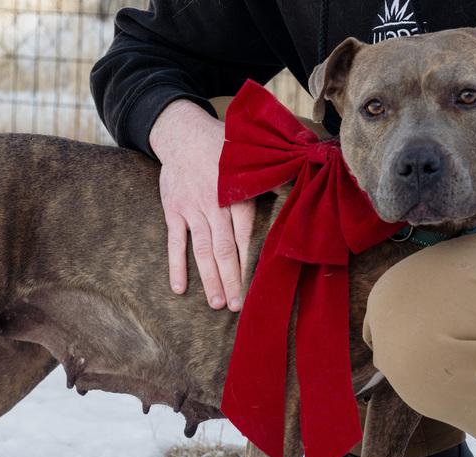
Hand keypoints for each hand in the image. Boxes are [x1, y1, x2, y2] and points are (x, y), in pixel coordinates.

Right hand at [149, 100, 254, 310]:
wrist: (181, 132)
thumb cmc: (223, 145)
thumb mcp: (250, 154)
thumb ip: (272, 175)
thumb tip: (301, 183)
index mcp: (235, 194)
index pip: (244, 233)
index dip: (249, 260)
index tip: (256, 284)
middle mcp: (213, 205)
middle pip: (223, 249)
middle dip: (231, 279)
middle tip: (236, 306)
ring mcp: (191, 210)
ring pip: (200, 250)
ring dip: (208, 278)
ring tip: (216, 303)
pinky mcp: (174, 211)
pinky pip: (174, 242)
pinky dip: (175, 266)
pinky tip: (180, 288)